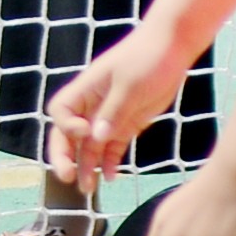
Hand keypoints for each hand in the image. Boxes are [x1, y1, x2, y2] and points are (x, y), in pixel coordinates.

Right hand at [43, 34, 188, 190]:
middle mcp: (93, 104)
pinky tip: (111, 176)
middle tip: (67, 177)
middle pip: (69, 134)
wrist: (174, 46)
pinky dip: (109, 161)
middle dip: (65, 156)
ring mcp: (110, 115)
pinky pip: (112, 147)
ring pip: (90, 145)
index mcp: (86, 89)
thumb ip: (113, 112)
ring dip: (87, 166)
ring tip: (88, 189)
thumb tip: (94, 138)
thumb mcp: (130, 84)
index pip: (61, 112)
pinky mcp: (128, 123)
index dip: (66, 127)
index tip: (83, 133)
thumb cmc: (148, 56)